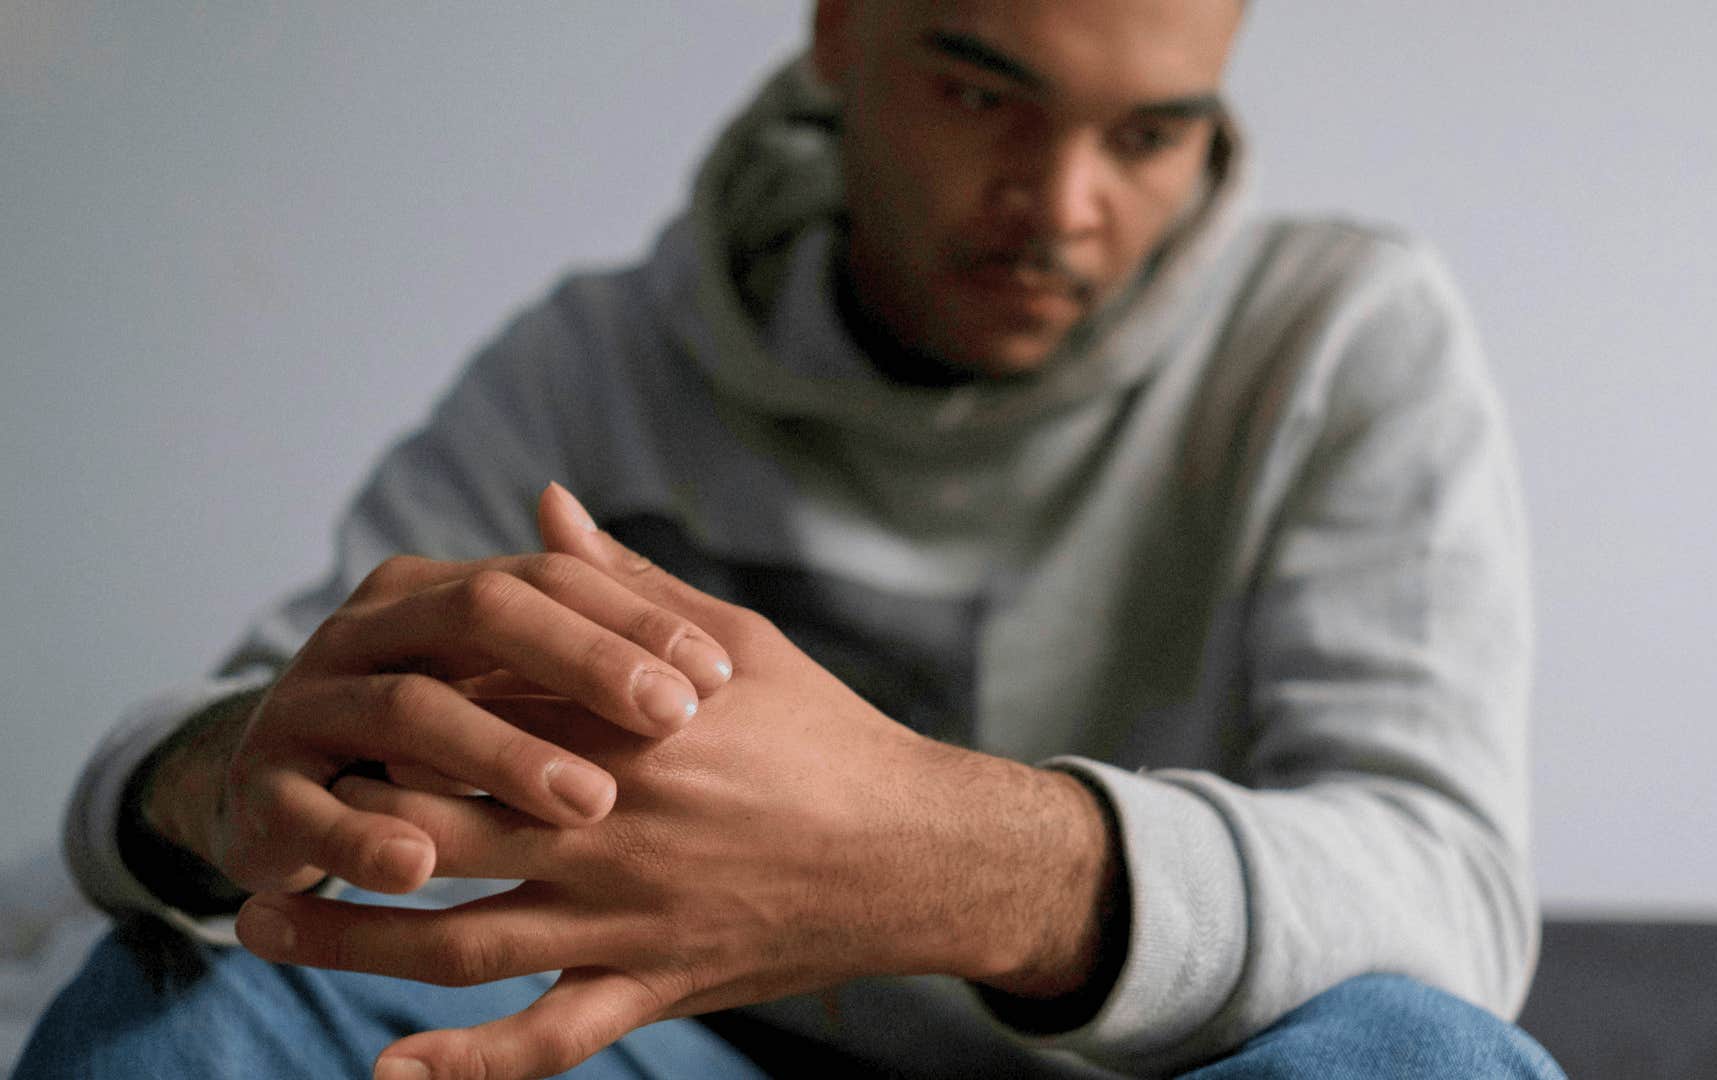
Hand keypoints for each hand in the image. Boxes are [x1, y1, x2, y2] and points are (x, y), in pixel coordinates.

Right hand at [144, 484, 736, 898]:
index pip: (545, 579)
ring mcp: (309, 704)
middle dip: (583, 665)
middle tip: (673, 721)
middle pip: (482, 615)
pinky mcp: (264, 794)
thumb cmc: (438, 740)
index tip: (717, 678)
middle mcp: (369, 629)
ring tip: (588, 805)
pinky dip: (363, 841)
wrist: (284, 804)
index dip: (632, 622)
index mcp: (436, 590)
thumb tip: (674, 597)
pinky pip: (312, 812)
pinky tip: (422, 870)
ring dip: (500, 755)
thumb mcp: (510, 679)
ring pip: (408, 709)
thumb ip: (578, 624)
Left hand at [234, 484, 1118, 1079]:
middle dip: (335, 828)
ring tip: (262, 927)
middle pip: (436, 831)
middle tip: (260, 822)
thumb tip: (544, 506)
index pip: (470, 722)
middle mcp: (609, 830)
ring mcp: (626, 921)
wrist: (915, 851)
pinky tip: (386, 1076)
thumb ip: (625, 584)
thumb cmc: (825, 735)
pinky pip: (545, 1042)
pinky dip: (464, 1068)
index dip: (381, 721)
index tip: (324, 713)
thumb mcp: (734, 641)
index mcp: (622, 733)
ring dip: (350, 941)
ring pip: (459, 941)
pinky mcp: (651, 991)